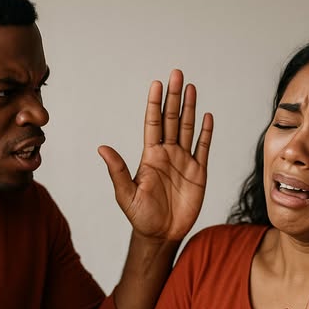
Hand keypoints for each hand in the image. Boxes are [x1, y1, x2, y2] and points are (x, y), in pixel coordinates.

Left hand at [98, 69, 210, 241]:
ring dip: (190, 108)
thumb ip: (117, 170)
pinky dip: (206, 133)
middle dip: (174, 97)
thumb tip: (102, 148)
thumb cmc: (140, 216)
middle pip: (172, 119)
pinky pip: (203, 148)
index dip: (154, 103)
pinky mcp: (198, 173)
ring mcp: (184, 161)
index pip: (152, 123)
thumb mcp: (125, 194)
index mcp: (149, 156)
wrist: (161, 234)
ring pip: (188, 129)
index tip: (157, 83)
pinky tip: (207, 117)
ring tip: (191, 87)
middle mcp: (167, 154)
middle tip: (177, 74)